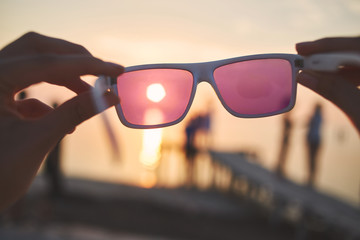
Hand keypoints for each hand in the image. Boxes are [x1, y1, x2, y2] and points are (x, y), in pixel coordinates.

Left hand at [0, 32, 123, 210]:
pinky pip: (27, 86)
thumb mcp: (39, 140)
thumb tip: (110, 97)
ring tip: (88, 94)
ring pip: (32, 63)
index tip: (115, 70)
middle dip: (73, 59)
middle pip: (37, 49)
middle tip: (101, 71)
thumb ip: (75, 112)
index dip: (86, 65)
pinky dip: (50, 98)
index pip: (46, 62)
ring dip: (64, 76)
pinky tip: (65, 120)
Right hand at [296, 37, 359, 132]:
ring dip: (334, 65)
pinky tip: (327, 80)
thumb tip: (305, 75)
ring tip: (310, 69)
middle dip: (330, 53)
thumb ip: (335, 91)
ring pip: (358, 63)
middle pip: (358, 51)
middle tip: (303, 55)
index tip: (304, 49)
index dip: (330, 45)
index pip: (359, 46)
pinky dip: (343, 76)